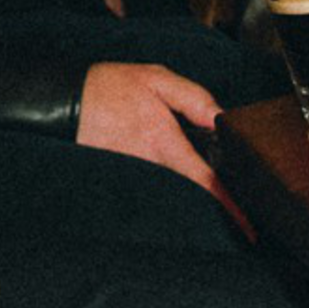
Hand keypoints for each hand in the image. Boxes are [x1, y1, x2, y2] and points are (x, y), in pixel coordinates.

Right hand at [72, 61, 227, 208]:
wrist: (60, 101)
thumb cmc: (108, 87)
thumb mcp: (156, 78)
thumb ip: (194, 98)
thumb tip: (223, 120)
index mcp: (163, 142)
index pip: (205, 182)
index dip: (230, 208)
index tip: (248, 229)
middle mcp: (150, 166)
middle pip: (192, 196)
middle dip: (214, 205)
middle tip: (236, 213)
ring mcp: (133, 177)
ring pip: (172, 195)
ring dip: (190, 199)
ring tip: (208, 200)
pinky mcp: (120, 181)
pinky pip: (151, 191)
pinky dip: (166, 191)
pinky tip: (172, 185)